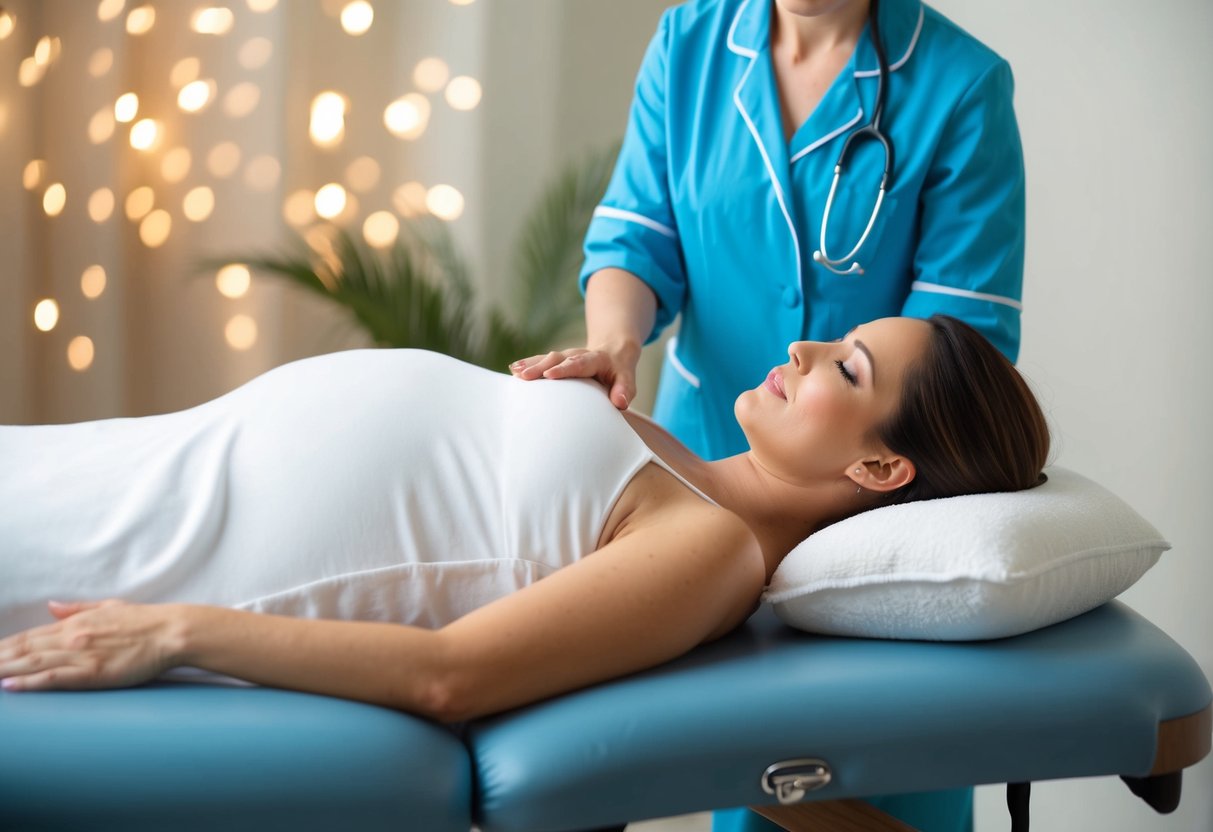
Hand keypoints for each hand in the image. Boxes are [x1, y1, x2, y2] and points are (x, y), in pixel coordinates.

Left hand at [0, 600, 182, 691]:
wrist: (171, 631)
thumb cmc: (146, 621)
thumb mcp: (109, 607)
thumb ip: (77, 608)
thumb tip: (51, 606)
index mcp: (76, 623)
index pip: (28, 636)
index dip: (1, 647)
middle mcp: (72, 637)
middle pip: (22, 650)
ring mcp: (81, 655)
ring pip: (31, 663)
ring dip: (2, 669)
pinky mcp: (92, 672)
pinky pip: (53, 678)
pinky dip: (27, 682)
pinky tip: (8, 685)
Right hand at [509, 346, 638, 409]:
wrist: (613, 353)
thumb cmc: (619, 372)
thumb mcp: (627, 379)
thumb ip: (624, 390)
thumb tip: (620, 403)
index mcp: (596, 359)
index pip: (579, 363)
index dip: (565, 368)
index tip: (550, 375)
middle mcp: (578, 355)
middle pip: (558, 359)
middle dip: (541, 367)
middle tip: (525, 376)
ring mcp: (566, 356)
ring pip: (547, 358)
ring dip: (531, 365)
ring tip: (515, 372)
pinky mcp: (558, 360)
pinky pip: (542, 360)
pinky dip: (528, 364)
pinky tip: (513, 369)